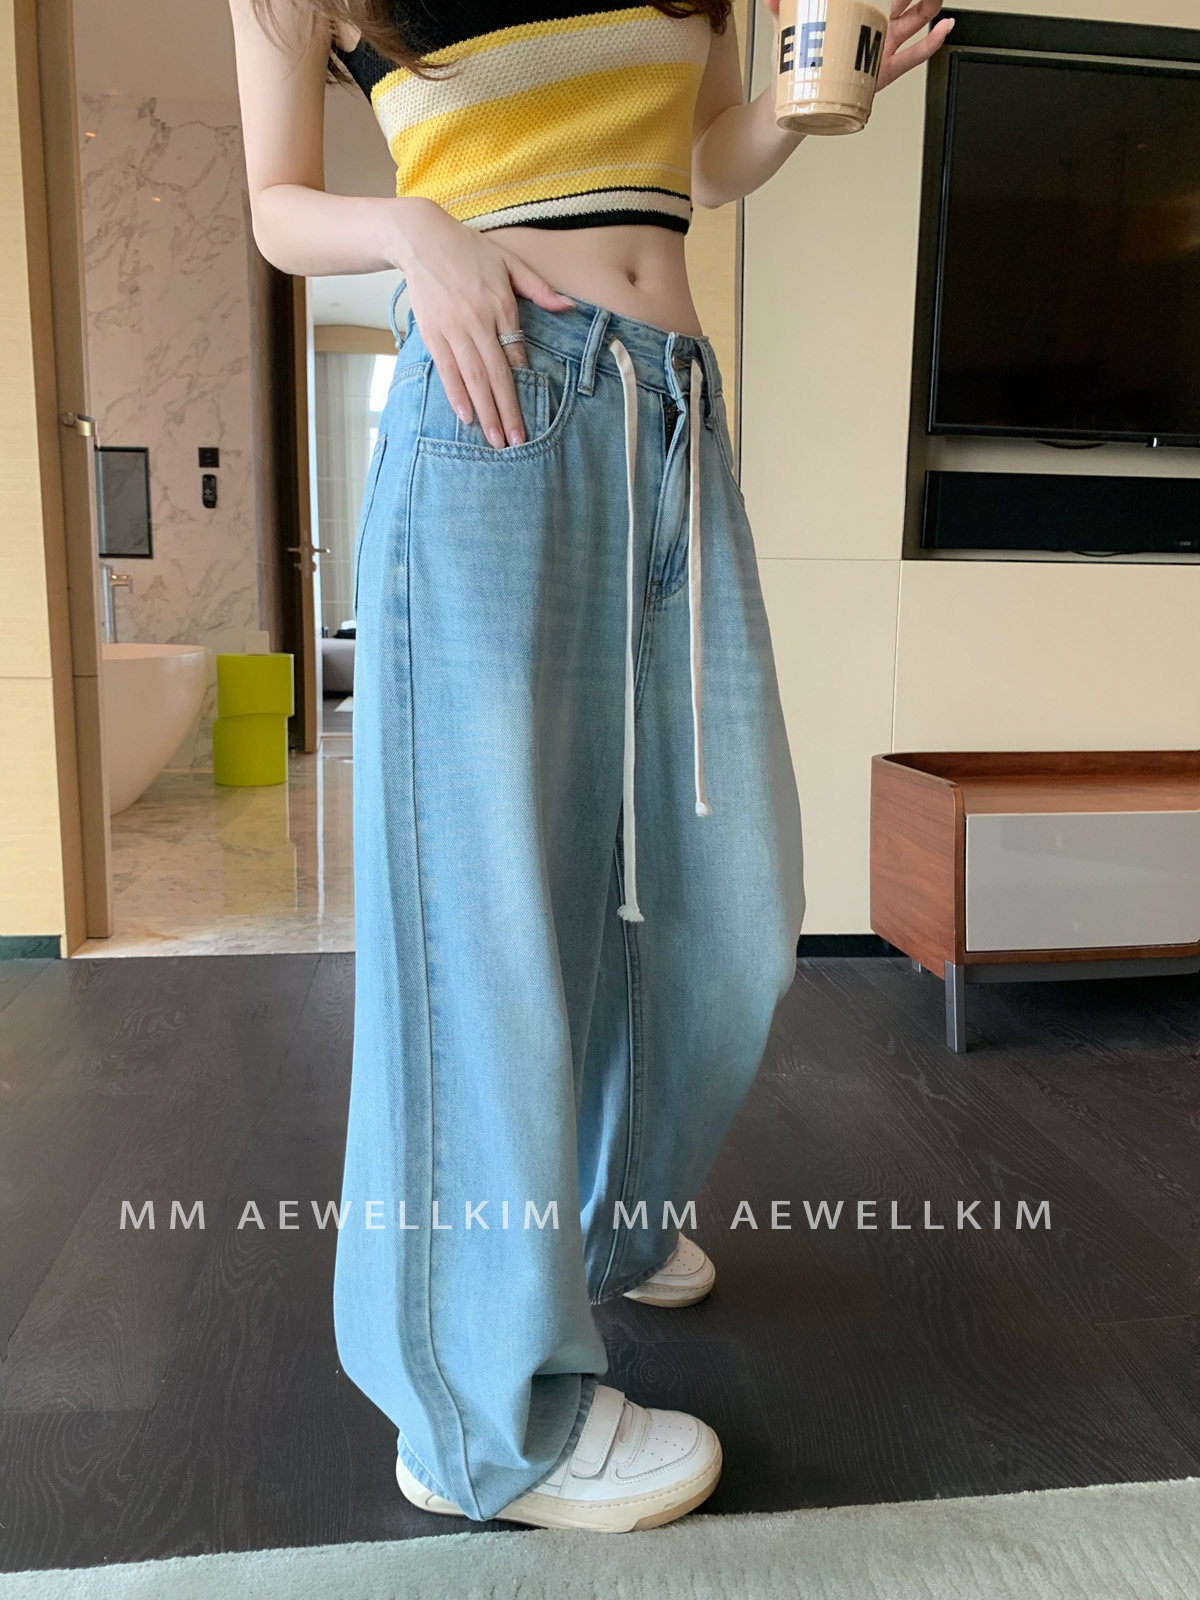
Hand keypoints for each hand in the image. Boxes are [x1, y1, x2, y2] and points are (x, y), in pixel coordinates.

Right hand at [393, 199, 573, 448]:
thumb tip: (568, 306)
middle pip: (497, 374)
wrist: (421, 239)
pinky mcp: (432, 334)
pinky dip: (457, 395)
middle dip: (508, 411)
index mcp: (501, 304)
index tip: (533, 409)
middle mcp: (478, 320)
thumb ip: (538, 288)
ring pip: (473, 378)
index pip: (516, 351)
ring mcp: (453, 330)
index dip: (524, 381)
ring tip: (496, 440)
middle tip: (517, 441)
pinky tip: (466, 417)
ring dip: (485, 412)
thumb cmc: (468, 250)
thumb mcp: (509, 261)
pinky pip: (447, 371)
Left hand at [759, 0, 953, 92]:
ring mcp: (883, 46)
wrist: (799, 103)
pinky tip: (944, 28)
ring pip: (915, 19)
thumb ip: (782, 11)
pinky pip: (915, 55)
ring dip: (929, 5)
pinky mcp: (886, 70)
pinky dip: (932, 42)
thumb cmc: (798, 64)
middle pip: (903, 0)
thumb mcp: (788, 33)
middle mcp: (874, 27)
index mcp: (856, 12)